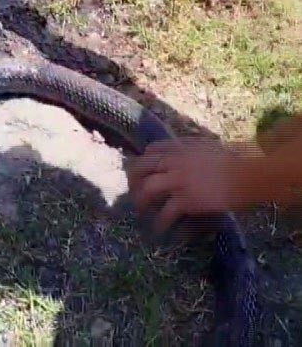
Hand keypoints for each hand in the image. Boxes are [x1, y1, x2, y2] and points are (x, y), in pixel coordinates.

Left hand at [126, 137, 263, 233]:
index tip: (144, 172)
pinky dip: (160, 224)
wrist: (245, 174)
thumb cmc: (235, 160)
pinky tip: (161, 231)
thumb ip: (192, 150)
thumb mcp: (208, 146)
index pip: (151, 150)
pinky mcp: (185, 200)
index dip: (144, 161)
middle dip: (133, 181)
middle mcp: (173, 161)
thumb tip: (187, 155)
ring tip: (141, 213)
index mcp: (180, 146)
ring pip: (146, 190)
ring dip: (141, 203)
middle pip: (141, 167)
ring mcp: (177, 180)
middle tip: (134, 193)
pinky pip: (165, 213)